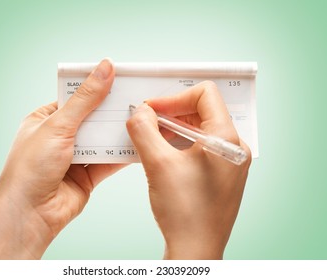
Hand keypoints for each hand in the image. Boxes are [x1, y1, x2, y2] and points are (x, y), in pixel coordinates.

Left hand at [0, 59, 123, 258]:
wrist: (30, 215)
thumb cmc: (31, 168)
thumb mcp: (58, 126)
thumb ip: (85, 99)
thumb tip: (105, 68)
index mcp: (46, 120)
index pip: (76, 98)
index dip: (97, 88)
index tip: (120, 79)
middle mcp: (60, 137)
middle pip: (93, 118)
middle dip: (112, 111)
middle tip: (138, 99)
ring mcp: (75, 157)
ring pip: (103, 140)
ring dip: (119, 132)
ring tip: (143, 119)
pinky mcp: (87, 175)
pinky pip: (109, 160)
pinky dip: (122, 154)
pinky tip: (138, 144)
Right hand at [126, 81, 250, 258]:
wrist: (196, 250)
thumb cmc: (185, 213)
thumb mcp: (158, 164)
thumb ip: (144, 130)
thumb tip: (140, 113)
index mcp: (226, 139)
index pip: (205, 94)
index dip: (175, 97)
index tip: (153, 110)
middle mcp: (234, 147)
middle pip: (203, 110)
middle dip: (172, 112)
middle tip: (148, 121)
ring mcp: (229, 161)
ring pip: (201, 129)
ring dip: (175, 128)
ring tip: (153, 137)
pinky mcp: (221, 174)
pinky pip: (202, 147)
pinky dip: (181, 143)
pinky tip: (163, 152)